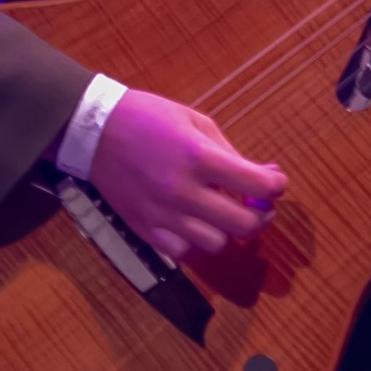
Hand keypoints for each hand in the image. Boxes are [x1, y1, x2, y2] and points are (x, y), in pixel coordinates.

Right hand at [89, 89, 287, 260]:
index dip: (276, 185)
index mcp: (199, 157)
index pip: (257, 185)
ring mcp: (162, 214)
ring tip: (221, 212)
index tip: (275, 182)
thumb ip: (231, 153)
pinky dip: (194, 241)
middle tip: (256, 204)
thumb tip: (266, 175)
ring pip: (216, 243)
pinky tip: (193, 222)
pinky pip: (183, 251)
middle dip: (260, 214)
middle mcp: (183, 191)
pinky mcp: (144, 229)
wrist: (94, 131)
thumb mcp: (196, 122)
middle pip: (243, 224)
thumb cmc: (150, 118)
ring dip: (226, 229)